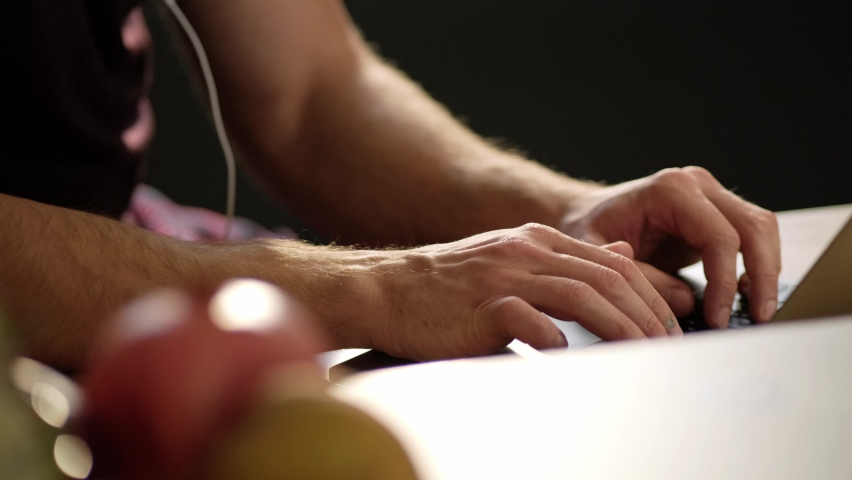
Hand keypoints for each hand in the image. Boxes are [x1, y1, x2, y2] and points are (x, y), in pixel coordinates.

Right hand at [364, 223, 680, 360]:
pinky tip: (566, 352)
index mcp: (537, 240)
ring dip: (618, 325)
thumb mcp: (511, 260)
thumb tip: (622, 256)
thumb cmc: (449, 286)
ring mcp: (503, 276)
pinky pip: (527, 319)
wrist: (389, 289)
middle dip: (645, 312)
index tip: (668, 324)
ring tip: (641, 350)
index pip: (611, 264)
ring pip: (579, 295)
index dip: (649, 295)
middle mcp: (525, 251)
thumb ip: (564, 261)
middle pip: (605, 277)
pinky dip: (553, 337)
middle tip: (667, 342)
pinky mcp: (480, 306)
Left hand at [559, 167, 780, 327]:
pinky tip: (746, 297)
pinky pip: (749, 237)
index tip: (718, 316)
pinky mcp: (715, 214)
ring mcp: (709, 196)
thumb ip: (638, 276)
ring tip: (759, 311)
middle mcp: (696, 185)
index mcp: (669, 190)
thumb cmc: (586, 230)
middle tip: (759, 317)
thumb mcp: (598, 257)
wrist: (582, 214)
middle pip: (753, 226)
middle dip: (761, 275)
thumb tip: (686, 303)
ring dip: (766, 270)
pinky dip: (755, 266)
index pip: (718, 235)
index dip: (725, 280)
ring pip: (760, 229)